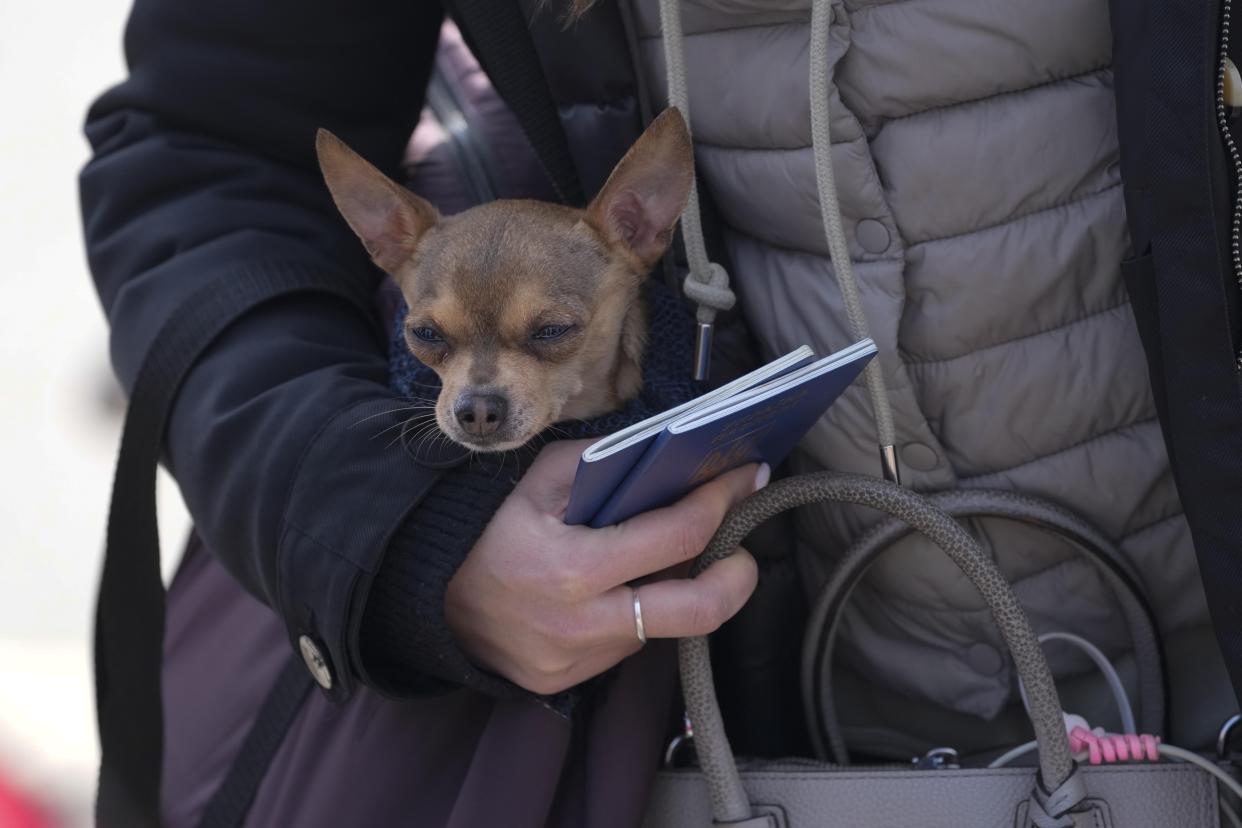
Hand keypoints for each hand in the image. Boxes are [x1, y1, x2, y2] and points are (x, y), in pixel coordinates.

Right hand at [445, 440, 767, 694]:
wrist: (429, 597)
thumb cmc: (490, 527)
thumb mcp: (540, 480)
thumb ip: (605, 466)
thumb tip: (674, 458)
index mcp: (573, 567)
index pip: (678, 536)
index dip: (723, 501)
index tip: (746, 478)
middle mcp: (581, 624)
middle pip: (698, 611)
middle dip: (739, 576)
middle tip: (744, 548)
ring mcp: (577, 661)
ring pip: (663, 629)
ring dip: (680, 592)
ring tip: (678, 558)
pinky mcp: (569, 682)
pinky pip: (628, 647)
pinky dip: (638, 614)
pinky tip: (626, 588)